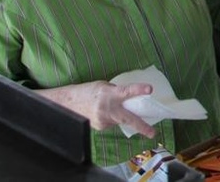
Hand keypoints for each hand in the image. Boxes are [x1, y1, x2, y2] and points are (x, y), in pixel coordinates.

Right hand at [37, 80, 155, 136]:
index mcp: (109, 94)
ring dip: (121, 116)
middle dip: (142, 127)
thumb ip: (117, 91)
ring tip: (109, 107)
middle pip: (128, 119)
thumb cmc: (87, 91)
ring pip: (120, 120)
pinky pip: (113, 123)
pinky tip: (103, 113)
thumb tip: (131, 98)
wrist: (66, 104)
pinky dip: (112, 118)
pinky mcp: (100, 127)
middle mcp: (107, 109)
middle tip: (153, 133)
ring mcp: (103, 120)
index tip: (150, 89)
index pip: (126, 91)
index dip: (138, 90)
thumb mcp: (104, 86)